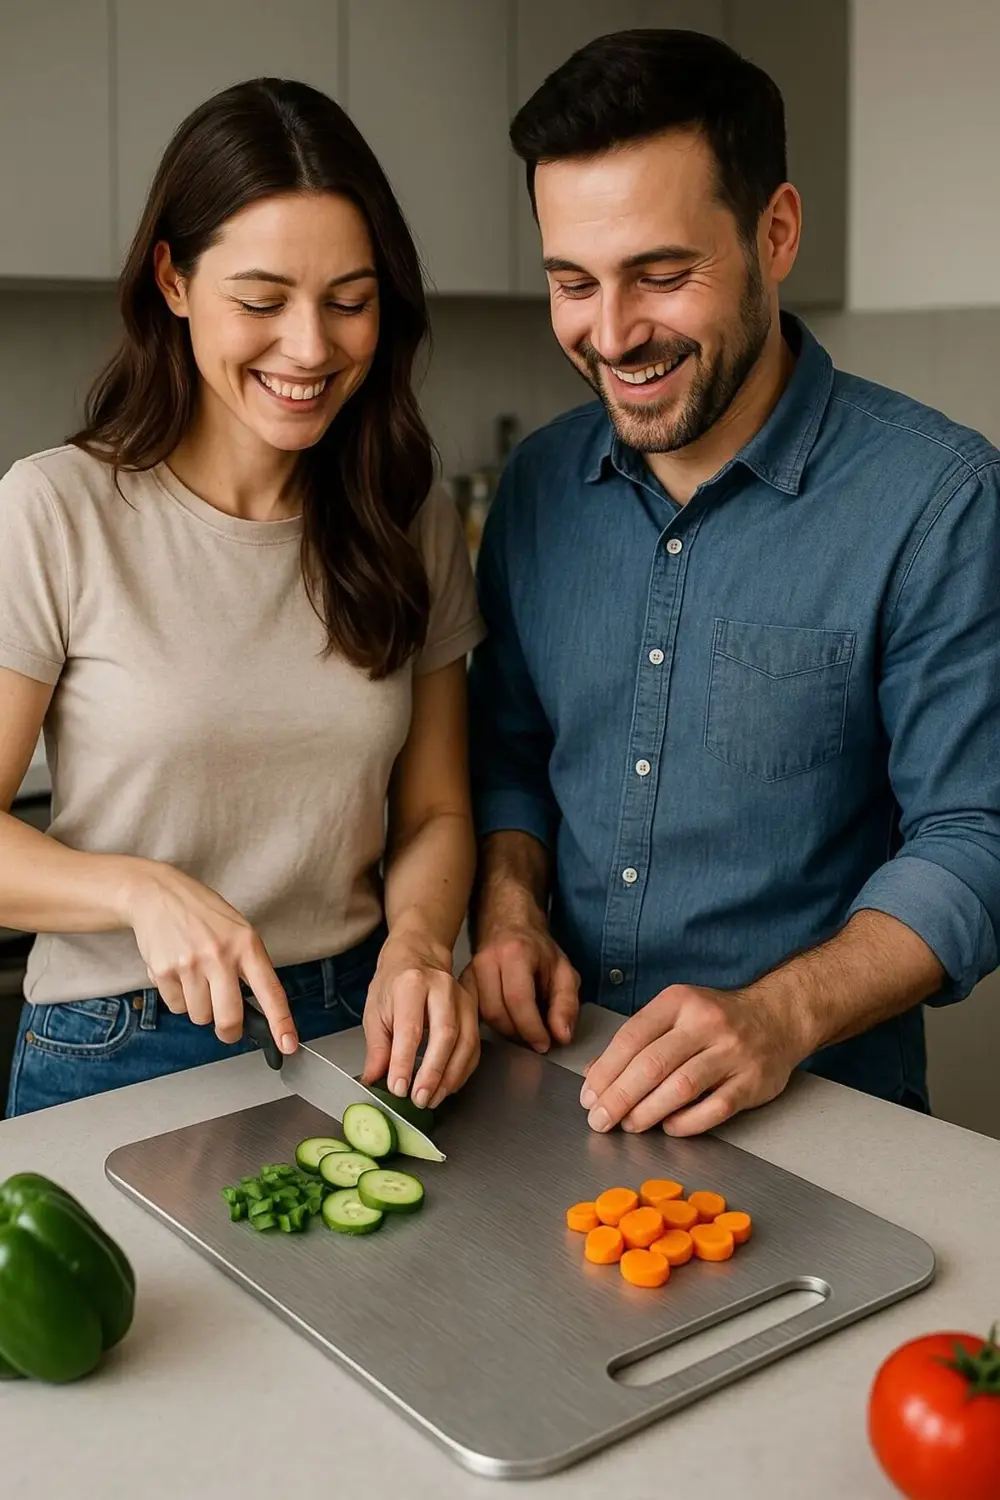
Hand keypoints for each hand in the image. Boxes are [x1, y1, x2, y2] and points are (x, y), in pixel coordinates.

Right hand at [122, 860, 296, 1052]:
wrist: (157, 894)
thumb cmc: (203, 914)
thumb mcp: (238, 931)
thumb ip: (248, 966)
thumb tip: (259, 1009)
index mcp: (246, 944)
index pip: (270, 991)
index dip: (281, 1022)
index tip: (288, 1044)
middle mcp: (220, 955)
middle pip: (229, 1019)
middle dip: (228, 1031)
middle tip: (227, 1028)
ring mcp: (190, 964)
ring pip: (200, 1016)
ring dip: (200, 1007)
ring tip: (195, 977)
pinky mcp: (163, 972)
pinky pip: (177, 1007)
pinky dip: (179, 998)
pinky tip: (177, 972)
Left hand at [360, 930, 479, 1109]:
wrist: (418, 955)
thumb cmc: (394, 983)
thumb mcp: (375, 1010)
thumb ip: (377, 1047)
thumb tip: (375, 1080)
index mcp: (411, 984)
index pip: (410, 1028)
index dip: (405, 1062)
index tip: (398, 1088)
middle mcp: (442, 988)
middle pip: (445, 1035)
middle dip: (433, 1072)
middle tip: (420, 1098)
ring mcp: (463, 998)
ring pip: (466, 1042)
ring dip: (450, 1076)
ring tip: (433, 1098)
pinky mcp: (474, 1010)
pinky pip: (474, 1046)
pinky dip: (462, 1071)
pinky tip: (448, 1086)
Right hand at [460, 915, 579, 1052]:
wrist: (507, 924)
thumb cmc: (536, 949)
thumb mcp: (563, 971)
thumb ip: (566, 1004)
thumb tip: (562, 1037)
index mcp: (514, 954)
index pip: (518, 1001)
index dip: (532, 1029)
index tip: (545, 1044)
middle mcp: (486, 962)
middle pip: (496, 1013)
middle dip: (519, 1034)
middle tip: (536, 1038)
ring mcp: (469, 972)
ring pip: (482, 1016)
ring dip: (505, 1031)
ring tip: (523, 1029)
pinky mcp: (460, 983)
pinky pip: (472, 1013)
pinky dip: (490, 1026)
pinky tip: (506, 1024)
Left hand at [579, 982, 807, 1136]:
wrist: (779, 1016)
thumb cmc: (717, 1018)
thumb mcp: (675, 1013)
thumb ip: (637, 1040)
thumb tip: (595, 1074)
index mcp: (679, 1001)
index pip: (632, 1037)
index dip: (606, 1070)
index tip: (588, 1095)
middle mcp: (706, 1023)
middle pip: (652, 1064)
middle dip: (619, 1097)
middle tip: (600, 1119)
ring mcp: (732, 1052)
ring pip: (681, 1088)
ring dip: (648, 1112)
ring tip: (629, 1125)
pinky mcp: (753, 1081)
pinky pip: (714, 1108)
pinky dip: (687, 1122)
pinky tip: (669, 1127)